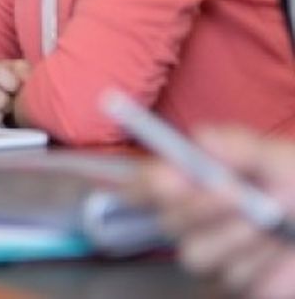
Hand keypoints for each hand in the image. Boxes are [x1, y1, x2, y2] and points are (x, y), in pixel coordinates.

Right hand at [139, 127, 294, 296]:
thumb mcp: (275, 158)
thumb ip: (241, 146)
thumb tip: (203, 138)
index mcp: (191, 180)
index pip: (146, 183)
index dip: (140, 183)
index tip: (164, 177)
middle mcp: (192, 217)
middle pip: (167, 221)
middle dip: (196, 207)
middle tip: (231, 192)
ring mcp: (211, 251)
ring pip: (195, 255)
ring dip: (233, 237)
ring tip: (268, 222)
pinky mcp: (232, 281)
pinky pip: (230, 278)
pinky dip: (258, 260)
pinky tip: (277, 247)